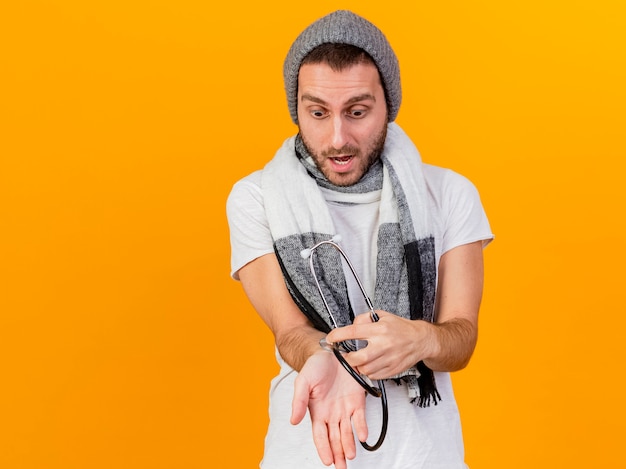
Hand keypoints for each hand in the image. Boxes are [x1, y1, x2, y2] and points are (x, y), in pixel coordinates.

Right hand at [291, 350, 367, 468]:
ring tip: (351, 456)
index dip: (324, 449)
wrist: (331, 351)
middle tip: (341, 467)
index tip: (328, 460)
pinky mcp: (357, 401)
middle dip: (338, 454)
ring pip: (347, 433)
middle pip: (335, 439)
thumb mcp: (303, 382)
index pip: (320, 436)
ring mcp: (345, 408)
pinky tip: (362, 437)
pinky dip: (361, 428)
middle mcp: (332, 414)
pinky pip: (360, 418)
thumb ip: (298, 401)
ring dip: (349, 446)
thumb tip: (293, 420)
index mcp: (317, 412)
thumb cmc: (315, 366)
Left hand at [325, 311, 436, 378]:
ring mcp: (388, 359)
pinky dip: (368, 371)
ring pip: (364, 369)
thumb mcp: (382, 316)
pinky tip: (370, 364)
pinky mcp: (392, 370)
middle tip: (345, 354)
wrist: (420, 340)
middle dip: (347, 358)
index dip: (337, 335)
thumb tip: (351, 326)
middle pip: (357, 358)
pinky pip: (373, 375)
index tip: (330, 338)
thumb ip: (364, 318)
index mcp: (379, 329)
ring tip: (359, 358)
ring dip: (358, 365)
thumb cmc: (400, 328)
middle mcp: (383, 345)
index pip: (352, 332)